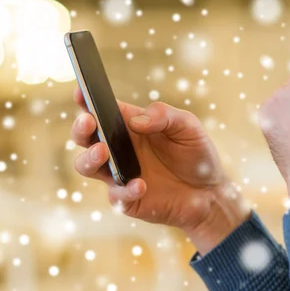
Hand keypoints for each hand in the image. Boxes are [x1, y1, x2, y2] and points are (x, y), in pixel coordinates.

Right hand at [71, 87, 248, 253]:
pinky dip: (125, 190)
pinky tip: (141, 185)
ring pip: (86, 165)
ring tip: (103, 152)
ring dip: (89, 158)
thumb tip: (135, 121)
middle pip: (83, 137)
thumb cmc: (195, 154)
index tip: (80, 91)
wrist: (209, 194)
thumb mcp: (187, 126)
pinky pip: (116, 195)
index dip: (85, 99)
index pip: (99, 110)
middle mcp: (116, 149)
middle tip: (89, 122)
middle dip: (80, 128)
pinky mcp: (125, 199)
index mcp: (126, 126)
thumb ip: (163, 116)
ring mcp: (117, 174)